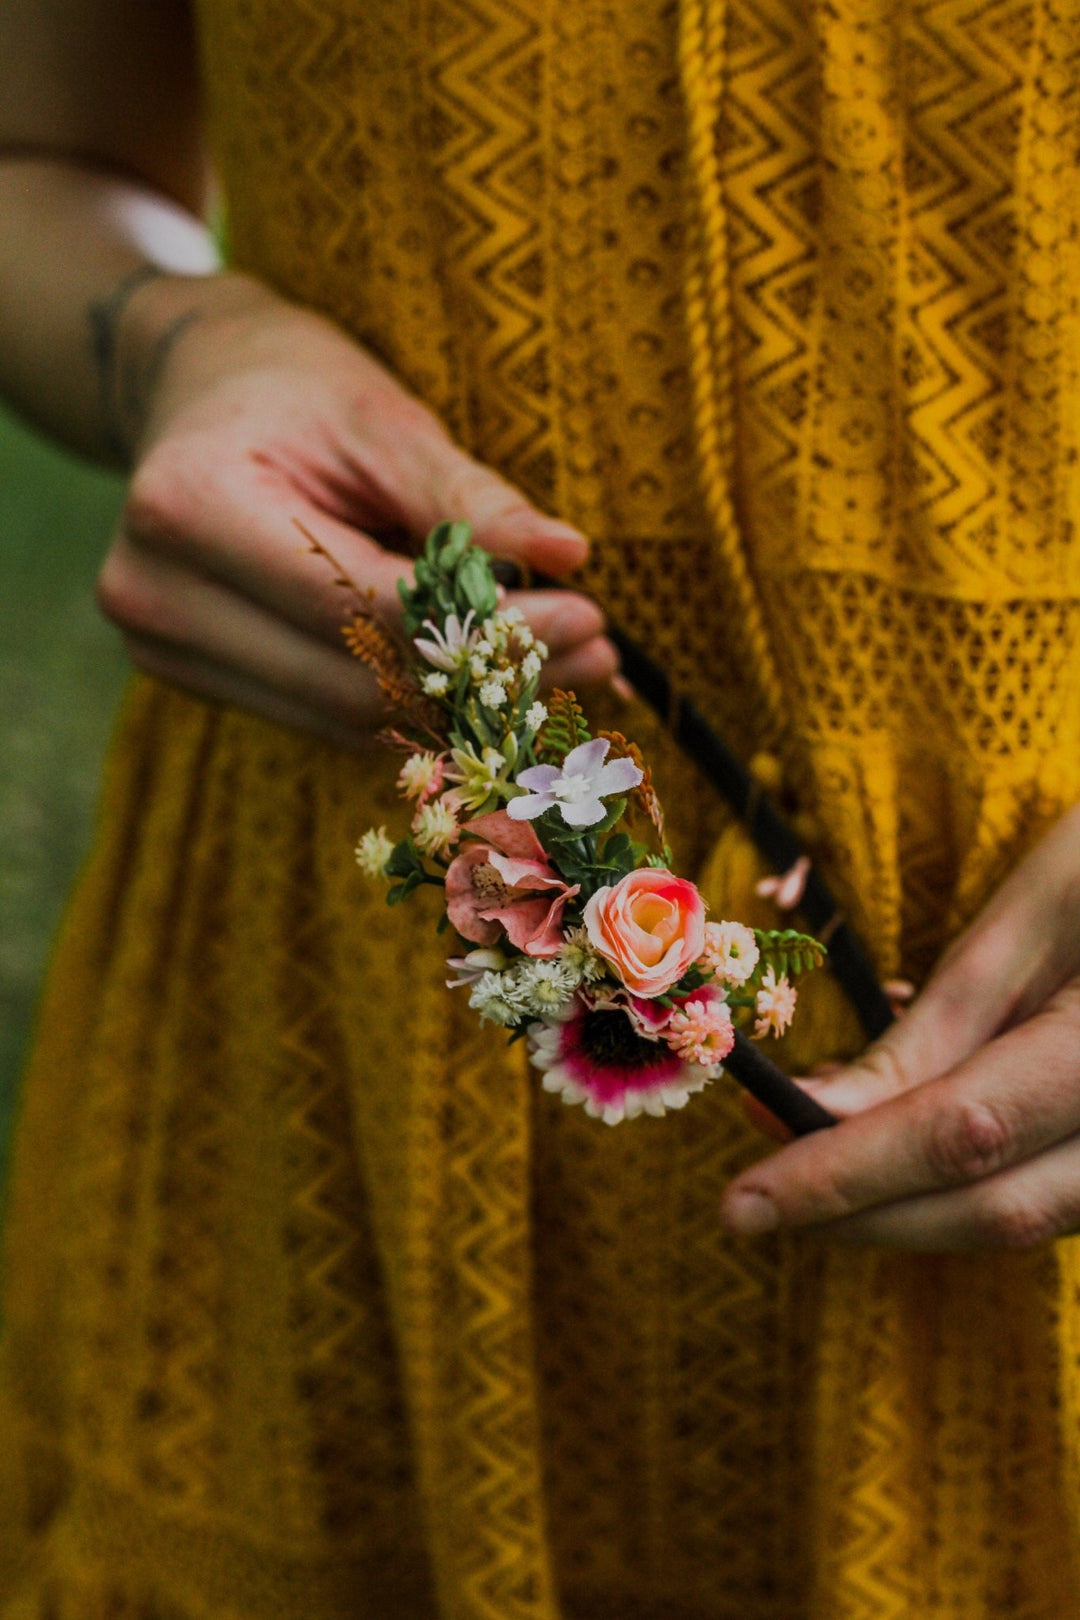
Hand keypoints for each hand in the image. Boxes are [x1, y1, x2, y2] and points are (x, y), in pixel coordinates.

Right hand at [96, 270, 615, 750]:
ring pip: (342, 719)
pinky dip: (413, 708)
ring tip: (561, 666)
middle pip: (351, 683)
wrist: (192, 391)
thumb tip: (569, 557)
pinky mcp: (189, 676)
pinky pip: (324, 718)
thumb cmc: (294, 387)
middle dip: (485, 679)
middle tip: (595, 654)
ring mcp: (161, 647)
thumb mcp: (383, 418)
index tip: (588, 616)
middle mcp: (157, 594)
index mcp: (191, 507)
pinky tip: (489, 679)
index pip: (358, 604)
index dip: (482, 627)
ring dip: (461, 708)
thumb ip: (468, 499)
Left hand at [720, 803, 1079, 1248]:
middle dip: (862, 1215)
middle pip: (999, 1211)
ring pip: (1032, 1221)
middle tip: (753, 1206)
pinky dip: (972, 1188)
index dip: (844, 1175)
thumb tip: (831, 1105)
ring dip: (911, 1212)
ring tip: (810, 1173)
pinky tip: (901, 1156)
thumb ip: (948, 1014)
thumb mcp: (1048, 902)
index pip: (961, 1134)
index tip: (741, 1200)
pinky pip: (1063, 1196)